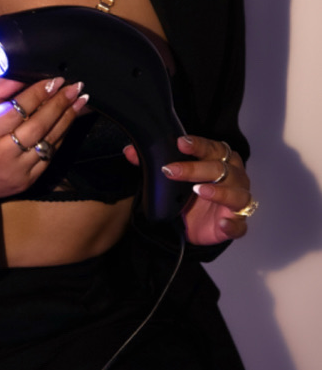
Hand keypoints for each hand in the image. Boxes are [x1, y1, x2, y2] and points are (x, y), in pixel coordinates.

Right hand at [0, 76, 87, 207]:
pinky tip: (68, 121)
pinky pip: (49, 156)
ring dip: (67, 119)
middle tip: (75, 87)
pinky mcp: (26, 181)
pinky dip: (61, 137)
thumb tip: (26, 76)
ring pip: (48, 142)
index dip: (38, 93)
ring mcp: (16, 170)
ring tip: (80, 101)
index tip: (55, 80)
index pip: (17, 110)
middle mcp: (1, 153)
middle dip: (59, 104)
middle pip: (37, 126)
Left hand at [123, 134, 253, 245]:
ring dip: (220, 192)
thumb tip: (130, 151)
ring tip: (200, 191)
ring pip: (237, 194)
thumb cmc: (189, 193)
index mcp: (221, 160)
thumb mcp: (171, 177)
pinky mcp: (235, 225)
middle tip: (171, 170)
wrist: (193, 223)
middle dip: (196, 168)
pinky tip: (222, 224)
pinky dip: (233, 225)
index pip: (213, 148)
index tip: (180, 143)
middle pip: (221, 169)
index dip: (198, 145)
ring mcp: (237, 202)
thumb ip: (152, 164)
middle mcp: (234, 178)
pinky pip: (239, 226)